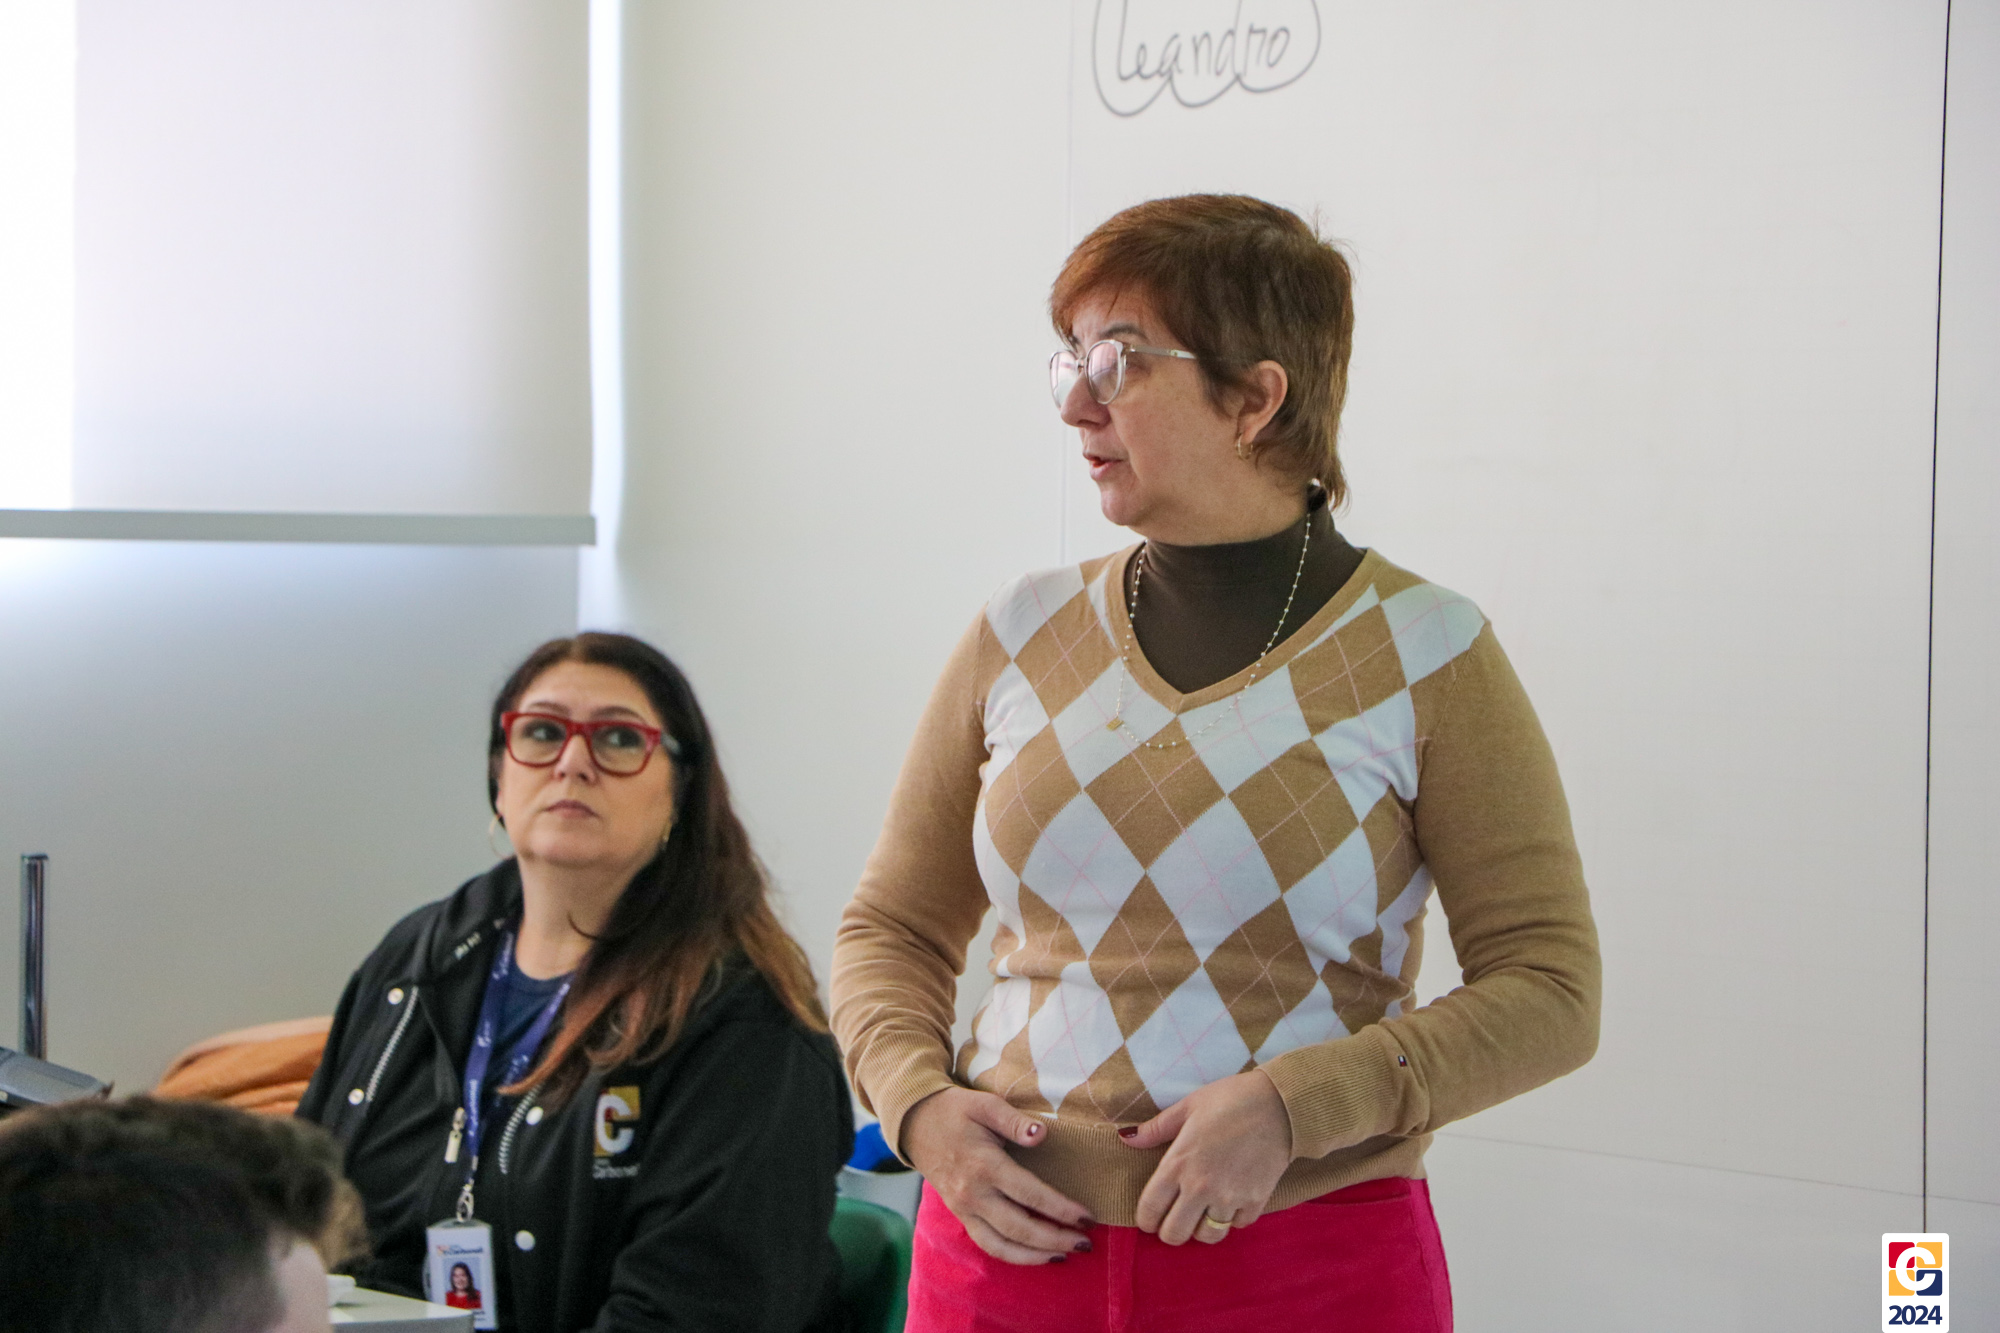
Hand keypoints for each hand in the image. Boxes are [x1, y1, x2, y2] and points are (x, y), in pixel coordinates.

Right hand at [900, 1087, 1094, 1264]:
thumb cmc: (954, 1111)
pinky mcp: (961, 1215)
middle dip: (1055, 1238)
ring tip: (1065, 1254)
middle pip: (1019, 1227)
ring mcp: (964, 1209)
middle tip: (1085, 1242)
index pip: (1029, 1194)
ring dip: (1036, 1255)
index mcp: (984, 1165)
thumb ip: (1014, 1120)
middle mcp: (973, 1194)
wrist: (914, 1124)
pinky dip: (1013, 1255)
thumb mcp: (984, 1104)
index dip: (1061, 1209)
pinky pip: (988, 1245)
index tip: (1087, 1217)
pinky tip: (1035, 1255)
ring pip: (1002, 1245)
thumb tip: (1042, 1135)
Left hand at [1122, 1070, 1292, 1245]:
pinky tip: (1231, 1201)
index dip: (1144, 1220)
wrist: (1280, 1105)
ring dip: (1201, 1228)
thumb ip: (1155, 1128)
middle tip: (1174, 1218)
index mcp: (1178, 1164)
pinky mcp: (1256, 1201)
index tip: (1149, 1218)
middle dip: (1170, 1231)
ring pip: (1207, 1236)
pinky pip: (1237, 1225)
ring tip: (1202, 1212)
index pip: (1150, 1209)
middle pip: (1175, 1234)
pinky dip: (1232, 1219)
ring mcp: (1230, 1198)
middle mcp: (1201, 1188)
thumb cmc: (1230, 1100)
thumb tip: (1125, 1137)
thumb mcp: (1188, 1107)